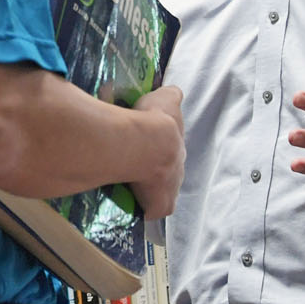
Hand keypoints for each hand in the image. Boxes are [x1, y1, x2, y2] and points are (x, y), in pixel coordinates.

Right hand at [129, 85, 183, 217]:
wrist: (144, 144)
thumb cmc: (153, 120)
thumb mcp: (165, 99)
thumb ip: (169, 95)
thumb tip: (173, 92)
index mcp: (177, 148)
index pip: (169, 153)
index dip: (158, 153)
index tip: (146, 152)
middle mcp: (178, 170)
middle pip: (167, 174)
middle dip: (153, 172)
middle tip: (132, 167)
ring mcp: (171, 190)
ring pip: (160, 193)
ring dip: (147, 190)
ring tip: (126, 185)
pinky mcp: (160, 206)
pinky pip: (152, 211)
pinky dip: (141, 209)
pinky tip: (126, 205)